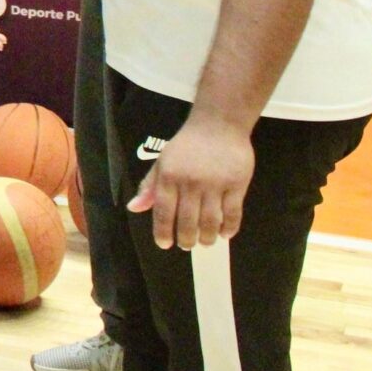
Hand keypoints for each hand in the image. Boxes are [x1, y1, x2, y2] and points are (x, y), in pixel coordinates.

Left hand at [130, 115, 254, 248]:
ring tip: (204, 242)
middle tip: (187, 245)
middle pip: (188, 221)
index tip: (165, 244)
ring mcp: (215, 184)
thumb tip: (134, 208)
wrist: (218, 125)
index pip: (164, 212)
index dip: (163, 232)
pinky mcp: (237, 184)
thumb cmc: (187, 145)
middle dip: (186, 239)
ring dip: (207, 237)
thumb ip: (150, 186)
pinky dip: (229, 227)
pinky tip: (224, 233)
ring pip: (211, 221)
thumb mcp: (162, 161)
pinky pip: (233, 213)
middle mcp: (191, 182)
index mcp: (169, 176)